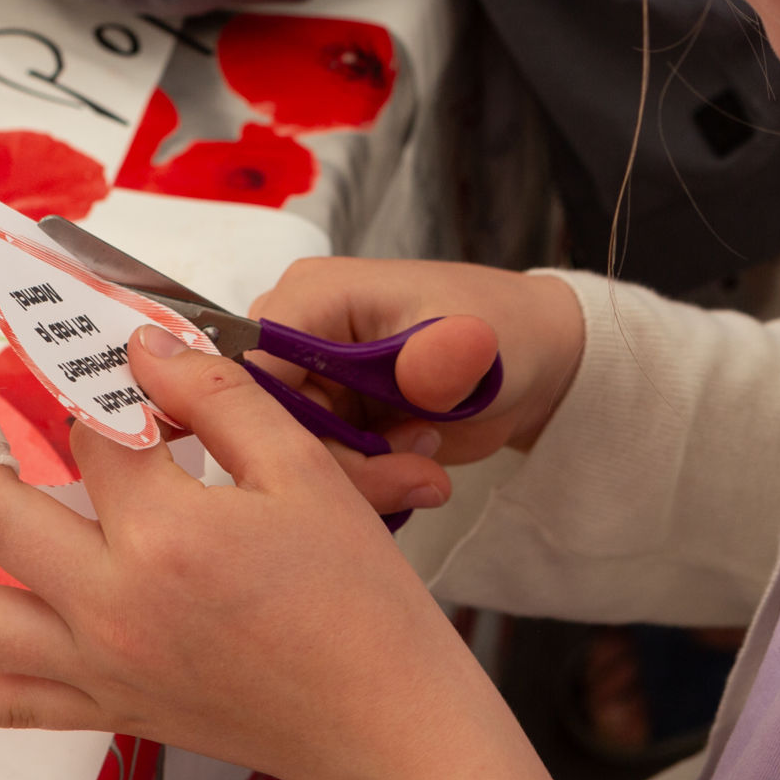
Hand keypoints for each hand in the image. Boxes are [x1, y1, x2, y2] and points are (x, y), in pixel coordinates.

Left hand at [0, 324, 654, 779]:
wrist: (382, 724)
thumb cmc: (357, 599)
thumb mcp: (304, 473)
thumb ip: (216, 399)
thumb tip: (137, 346)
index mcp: (165, 534)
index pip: (85, 424)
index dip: (60, 361)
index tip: (32, 312)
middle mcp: (110, 605)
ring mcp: (95, 666)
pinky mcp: (100, 709)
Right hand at [247, 259, 585, 502]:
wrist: (528, 363)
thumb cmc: (502, 333)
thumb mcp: (479, 344)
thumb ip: (443, 359)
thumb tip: (418, 370)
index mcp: (313, 295)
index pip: (250, 367)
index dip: (280, 424)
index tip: (351, 459)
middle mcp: (295, 334)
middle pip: (268, 422)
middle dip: (340, 464)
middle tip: (414, 476)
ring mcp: (308, 379)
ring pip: (291, 456)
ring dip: (362, 479)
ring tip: (425, 470)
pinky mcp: (325, 418)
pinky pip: (318, 469)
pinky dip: (366, 485)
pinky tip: (414, 473)